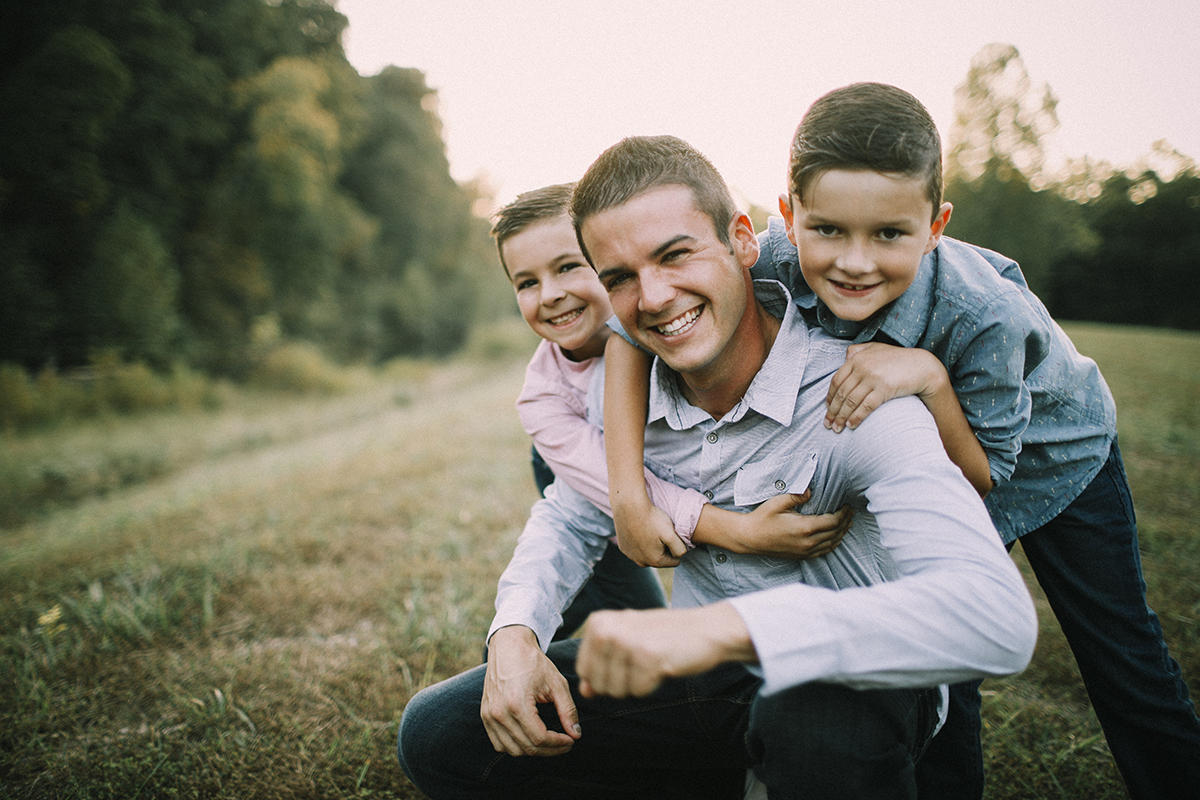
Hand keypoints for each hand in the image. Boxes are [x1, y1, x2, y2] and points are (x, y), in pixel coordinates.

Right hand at [480, 626, 580, 756]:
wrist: (509, 646)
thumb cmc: (533, 662)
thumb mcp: (556, 683)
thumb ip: (568, 710)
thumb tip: (576, 735)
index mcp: (517, 703)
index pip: (539, 738)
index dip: (558, 744)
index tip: (571, 740)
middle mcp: (499, 712)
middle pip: (527, 747)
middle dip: (550, 749)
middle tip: (565, 742)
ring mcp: (489, 715)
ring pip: (513, 750)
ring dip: (534, 751)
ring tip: (550, 741)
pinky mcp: (485, 715)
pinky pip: (499, 743)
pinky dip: (516, 747)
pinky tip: (530, 738)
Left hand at [577, 605, 754, 698]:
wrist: (705, 629)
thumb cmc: (663, 636)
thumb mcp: (626, 644)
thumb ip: (601, 666)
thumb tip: (584, 692)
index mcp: (598, 622)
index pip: (583, 670)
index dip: (605, 675)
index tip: (627, 658)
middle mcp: (607, 630)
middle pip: (598, 684)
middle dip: (620, 682)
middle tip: (642, 660)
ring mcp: (626, 643)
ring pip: (617, 691)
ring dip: (637, 683)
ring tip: (652, 660)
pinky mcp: (647, 658)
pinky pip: (639, 692)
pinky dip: (652, 684)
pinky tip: (663, 664)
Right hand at [613, 494, 687, 567]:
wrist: (629, 506)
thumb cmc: (652, 518)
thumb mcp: (671, 534)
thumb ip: (680, 549)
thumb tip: (680, 555)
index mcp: (656, 561)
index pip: (675, 561)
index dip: (676, 547)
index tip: (670, 535)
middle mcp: (642, 562)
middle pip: (661, 558)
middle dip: (663, 547)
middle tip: (660, 531)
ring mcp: (631, 556)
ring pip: (648, 554)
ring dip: (651, 545)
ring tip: (650, 529)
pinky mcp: (623, 548)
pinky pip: (636, 548)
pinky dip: (639, 541)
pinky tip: (639, 529)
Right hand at [732, 490, 852, 559]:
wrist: (749, 538)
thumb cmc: (762, 518)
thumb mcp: (778, 502)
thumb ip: (796, 496)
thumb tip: (810, 491)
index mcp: (805, 527)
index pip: (833, 521)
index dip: (843, 514)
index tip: (848, 506)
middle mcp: (808, 542)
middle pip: (835, 532)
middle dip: (846, 522)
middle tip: (851, 512)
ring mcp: (805, 551)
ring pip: (831, 543)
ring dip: (842, 533)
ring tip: (848, 523)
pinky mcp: (801, 556)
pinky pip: (823, 552)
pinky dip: (833, 544)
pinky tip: (836, 538)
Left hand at [825, 343, 943, 432]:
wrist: (922, 367)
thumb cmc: (898, 359)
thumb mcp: (876, 348)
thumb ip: (858, 351)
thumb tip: (845, 357)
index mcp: (857, 358)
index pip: (837, 380)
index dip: (830, 397)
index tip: (826, 409)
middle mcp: (863, 367)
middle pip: (842, 393)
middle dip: (832, 411)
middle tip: (827, 424)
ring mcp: (873, 378)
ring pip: (851, 401)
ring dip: (842, 417)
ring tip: (837, 429)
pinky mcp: (884, 389)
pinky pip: (866, 407)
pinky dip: (856, 418)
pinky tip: (851, 426)